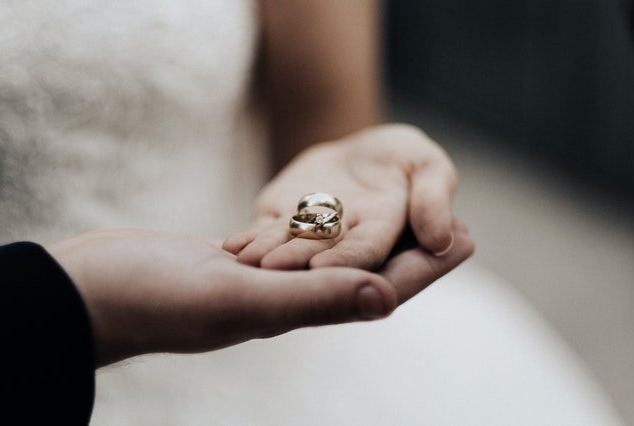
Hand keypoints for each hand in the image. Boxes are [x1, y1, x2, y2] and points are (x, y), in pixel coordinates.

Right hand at [46, 226, 472, 366]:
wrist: (95, 291)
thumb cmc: (156, 301)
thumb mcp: (239, 299)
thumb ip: (311, 299)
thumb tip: (385, 298)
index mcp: (295, 310)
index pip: (376, 288)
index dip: (425, 267)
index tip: (467, 239)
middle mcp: (287, 299)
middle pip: (365, 272)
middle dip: (410, 250)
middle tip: (451, 222)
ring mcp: (262, 281)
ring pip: (334, 258)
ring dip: (372, 237)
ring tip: (404, 213)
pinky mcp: (239, 262)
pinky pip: (297, 246)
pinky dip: (325, 229)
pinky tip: (336, 217)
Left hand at [223, 124, 461, 269]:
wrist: (360, 151)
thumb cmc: (402, 159)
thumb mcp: (427, 166)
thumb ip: (434, 197)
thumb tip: (443, 239)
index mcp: (383, 233)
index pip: (367, 252)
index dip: (348, 260)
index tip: (325, 267)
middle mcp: (344, 243)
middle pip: (321, 256)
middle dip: (297, 263)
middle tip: (272, 270)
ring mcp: (310, 236)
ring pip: (288, 248)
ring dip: (267, 256)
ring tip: (245, 259)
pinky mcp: (282, 224)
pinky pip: (266, 235)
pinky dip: (251, 241)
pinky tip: (232, 246)